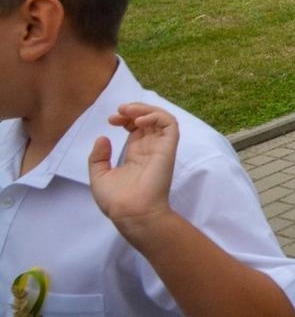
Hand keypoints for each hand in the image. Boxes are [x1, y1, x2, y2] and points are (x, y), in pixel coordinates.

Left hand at [89, 103, 177, 239]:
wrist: (131, 212)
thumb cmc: (116, 200)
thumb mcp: (99, 176)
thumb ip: (98, 158)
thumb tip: (103, 137)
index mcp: (136, 153)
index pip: (136, 127)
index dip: (125, 118)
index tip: (111, 120)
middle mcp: (150, 147)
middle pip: (148, 118)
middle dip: (134, 110)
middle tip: (119, 111)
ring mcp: (160, 146)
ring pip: (161, 117)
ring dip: (146, 108)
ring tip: (129, 110)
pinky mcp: (168, 147)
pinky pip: (170, 124)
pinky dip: (157, 116)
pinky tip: (139, 120)